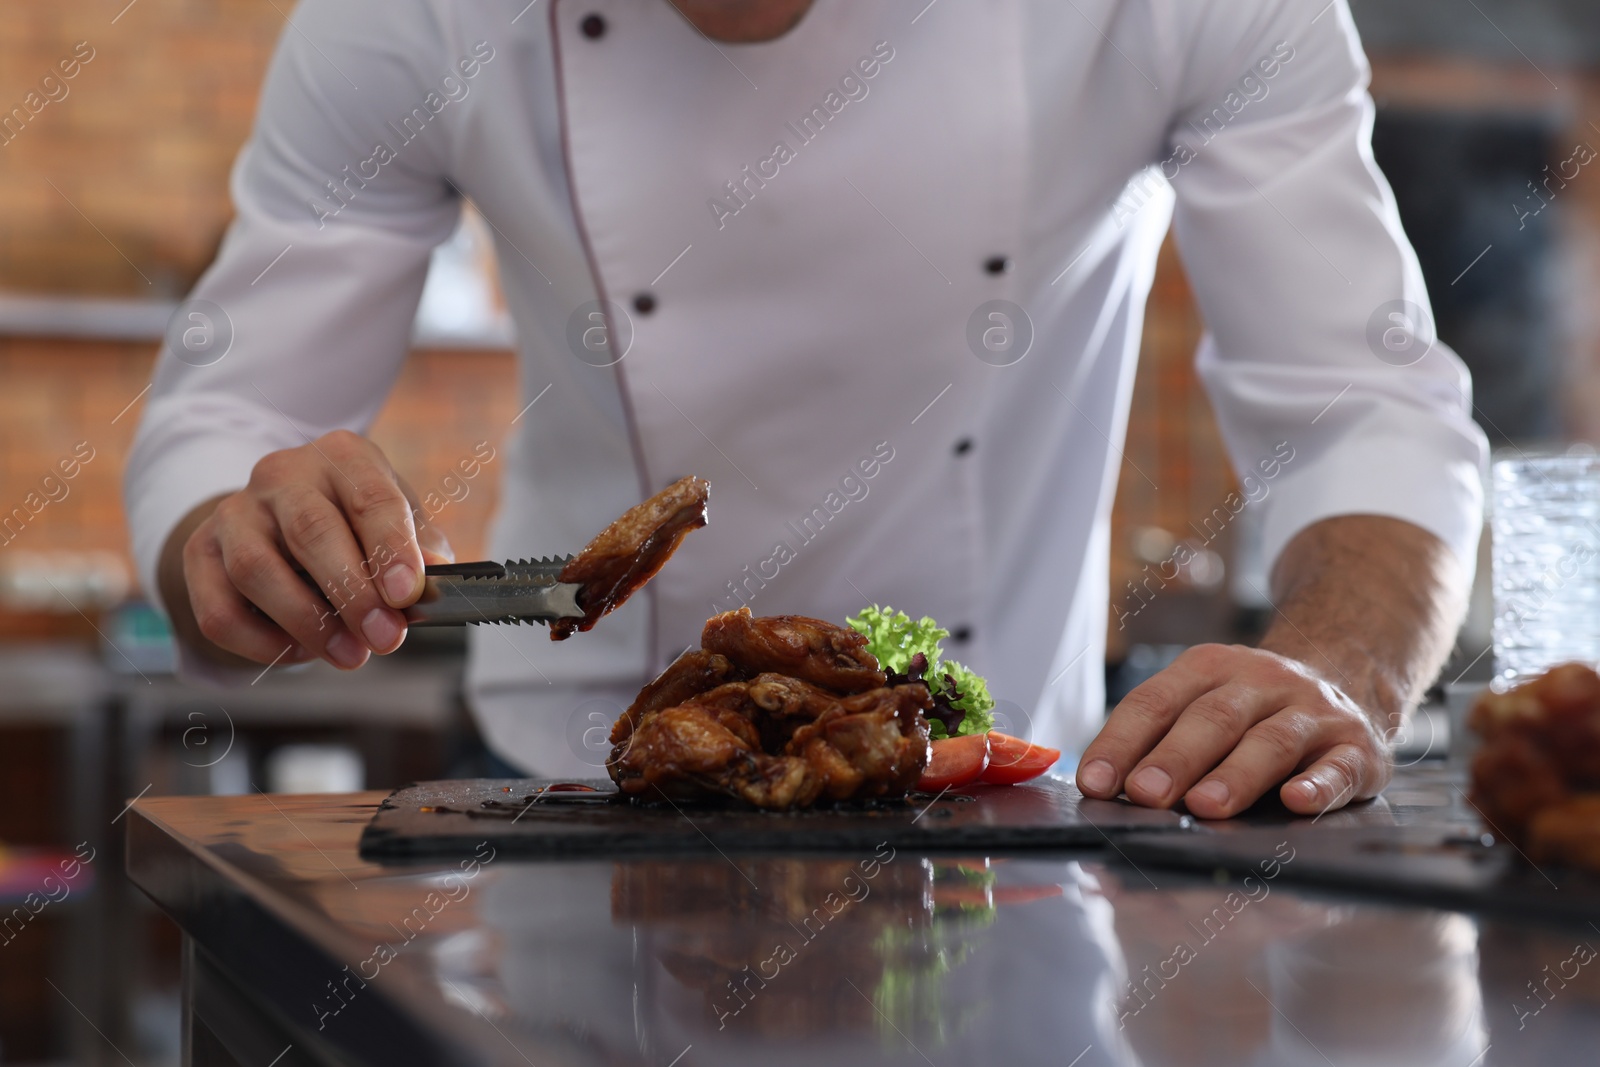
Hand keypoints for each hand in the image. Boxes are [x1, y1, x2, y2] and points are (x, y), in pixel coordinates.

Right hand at [159, 430, 453, 669]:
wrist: (283, 521)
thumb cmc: (359, 525)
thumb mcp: (400, 524)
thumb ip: (421, 551)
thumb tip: (433, 582)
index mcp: (343, 457)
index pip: (370, 498)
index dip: (390, 549)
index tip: (407, 596)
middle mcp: (282, 474)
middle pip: (311, 532)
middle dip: (352, 594)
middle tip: (385, 639)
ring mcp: (234, 511)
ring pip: (256, 570)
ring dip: (306, 623)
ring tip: (349, 655)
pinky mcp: (199, 552)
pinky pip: (218, 609)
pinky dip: (260, 642)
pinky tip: (299, 652)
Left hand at [1075, 643, 1391, 818]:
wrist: (1350, 679)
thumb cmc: (1254, 710)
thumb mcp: (1205, 701)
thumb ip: (1160, 738)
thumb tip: (1107, 791)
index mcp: (1210, 668)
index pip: (1156, 702)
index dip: (1121, 743)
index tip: (1095, 783)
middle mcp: (1262, 681)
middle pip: (1212, 718)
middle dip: (1174, 758)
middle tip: (1143, 794)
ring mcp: (1313, 711)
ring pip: (1271, 741)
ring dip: (1236, 775)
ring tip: (1204, 806)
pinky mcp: (1358, 748)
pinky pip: (1340, 766)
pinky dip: (1319, 784)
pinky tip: (1296, 802)